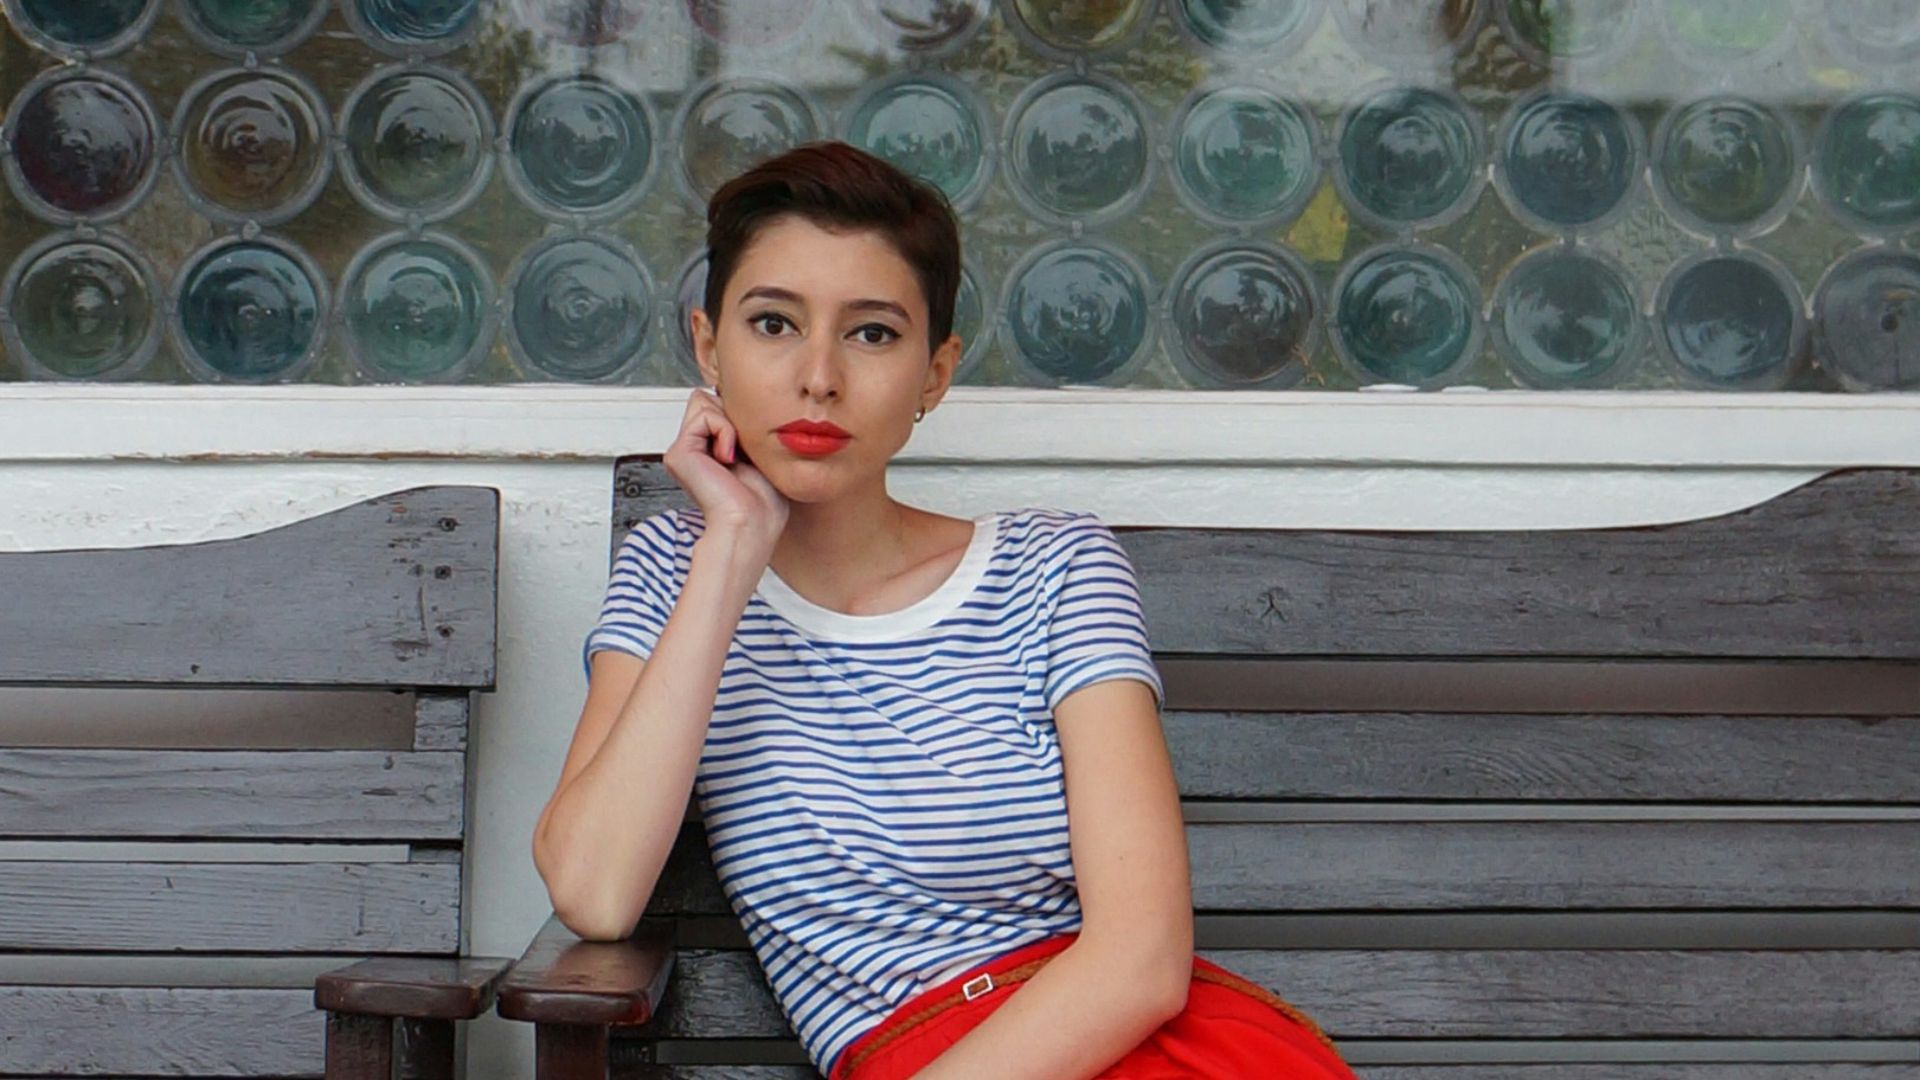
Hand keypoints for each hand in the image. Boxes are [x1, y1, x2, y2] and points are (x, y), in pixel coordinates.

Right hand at [661, 388, 787, 563]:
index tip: (749, 448)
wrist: (752, 524)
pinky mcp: (678, 452)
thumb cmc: (762, 503)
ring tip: (733, 456)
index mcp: (710, 451)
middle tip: (741, 452)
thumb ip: (744, 427)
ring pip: (704, 401)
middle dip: (733, 417)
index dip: (739, 417)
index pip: (718, 406)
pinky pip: (705, 413)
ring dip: (729, 425)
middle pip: (709, 399)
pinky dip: (725, 431)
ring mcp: (683, 451)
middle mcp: (693, 450)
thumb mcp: (760, 454)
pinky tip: (727, 458)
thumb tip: (742, 401)